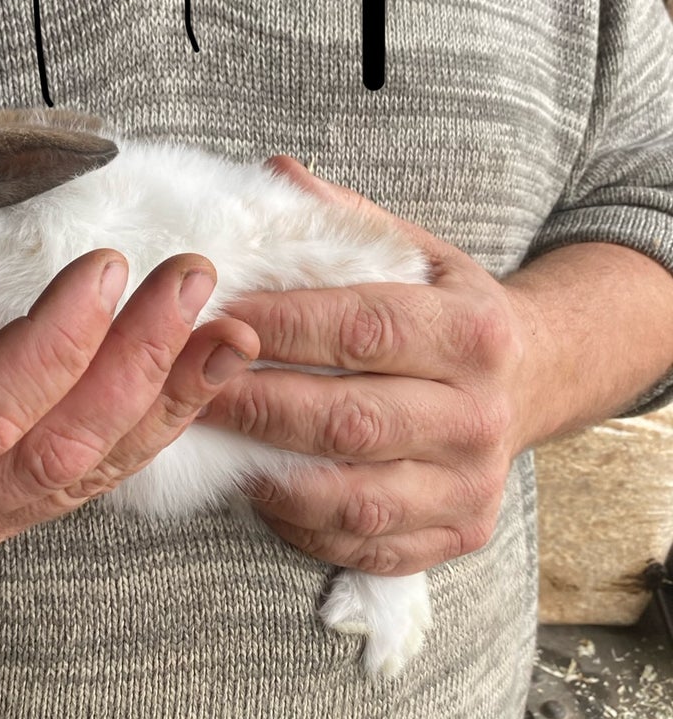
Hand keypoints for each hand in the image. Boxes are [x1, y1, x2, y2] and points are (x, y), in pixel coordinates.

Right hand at [0, 251, 258, 555]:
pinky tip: (207, 368)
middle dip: (137, 370)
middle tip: (194, 282)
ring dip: (172, 402)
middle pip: (56, 455)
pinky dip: (162, 421)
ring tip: (233, 329)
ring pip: (95, 475)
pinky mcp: (17, 502)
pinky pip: (102, 473)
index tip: (106, 266)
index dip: (45, 350)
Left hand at [195, 156, 541, 575]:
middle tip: (182, 383)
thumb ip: (344, 221)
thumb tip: (271, 174)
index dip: (280, 326)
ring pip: (349, 496)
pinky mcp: (455, 534)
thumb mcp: (419, 250)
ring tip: (211, 440)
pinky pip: (359, 544)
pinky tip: (255, 488)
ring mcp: (470, 485)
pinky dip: (296, 523)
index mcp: (474, 332)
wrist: (535, 377)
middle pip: (348, 421)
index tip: (213, 314)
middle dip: (252, 403)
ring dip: (264, 473)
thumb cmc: (450, 311)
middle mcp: (480, 415)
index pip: (363, 329)